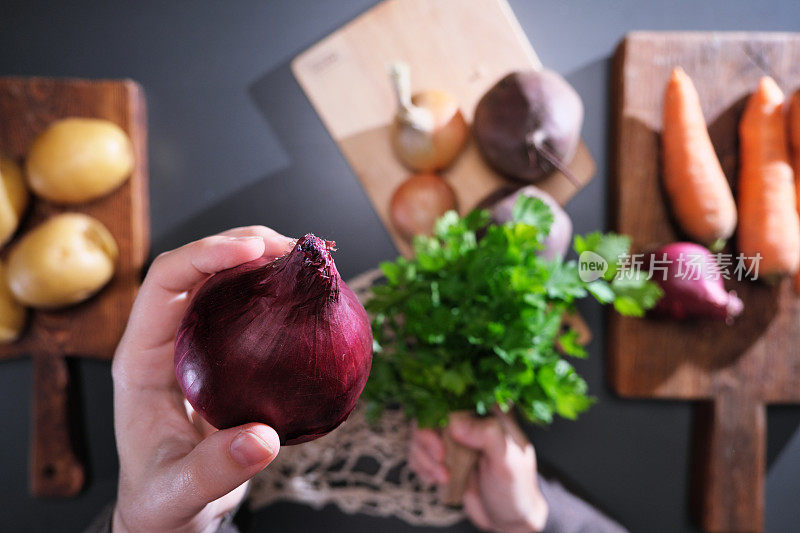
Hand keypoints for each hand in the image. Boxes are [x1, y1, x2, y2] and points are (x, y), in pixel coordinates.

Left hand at [111, 226, 294, 532]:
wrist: (171, 512)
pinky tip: (307, 295)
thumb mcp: (179, 493)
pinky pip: (250, 309)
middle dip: (244, 244)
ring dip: (265, 260)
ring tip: (305, 260)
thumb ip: (214, 470)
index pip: (165, 283)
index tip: (256, 250)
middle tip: (295, 248)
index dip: (207, 255)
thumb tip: (261, 440)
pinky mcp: (225, 355)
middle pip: (198, 267)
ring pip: (226, 280)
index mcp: (140, 359)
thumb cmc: (162, 501)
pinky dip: (278, 292)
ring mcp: (196, 343)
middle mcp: (166, 340)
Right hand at [408, 412, 548, 532]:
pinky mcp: (440, 455)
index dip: (442, 407)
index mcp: (489, 410)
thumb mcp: (510, 461)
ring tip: (443, 477)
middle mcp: (467, 418)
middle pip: (430, 411)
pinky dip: (421, 467)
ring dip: (423, 456)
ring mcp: (452, 437)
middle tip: (440, 458)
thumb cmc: (516, 487)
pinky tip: (438, 480)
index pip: (457, 392)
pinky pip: (417, 452)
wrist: (506, 518)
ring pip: (419, 432)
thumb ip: (489, 436)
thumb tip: (456, 423)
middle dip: (427, 437)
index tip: (445, 432)